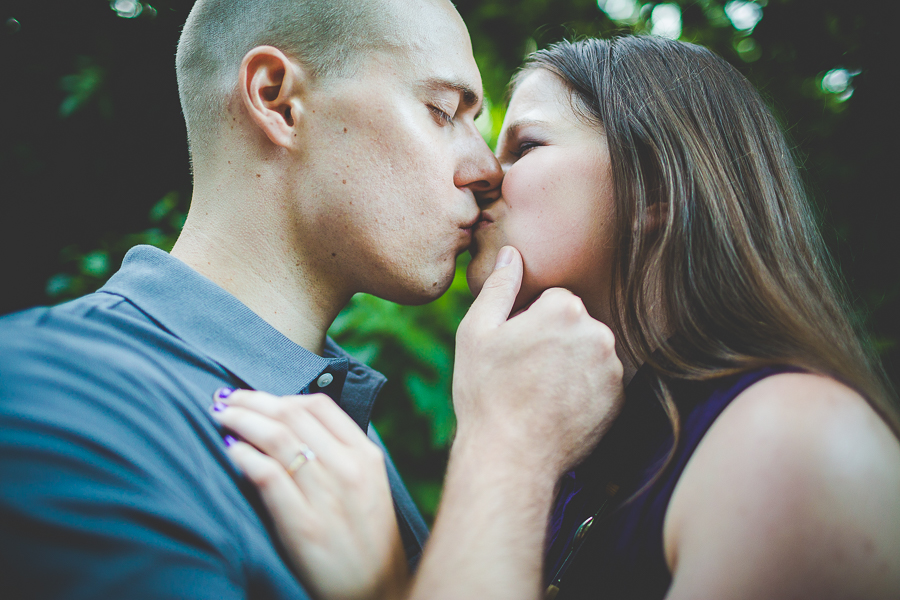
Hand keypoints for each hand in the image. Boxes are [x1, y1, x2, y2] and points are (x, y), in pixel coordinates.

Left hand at [211, 390, 408, 599]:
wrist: (377, 591)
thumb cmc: (366, 538)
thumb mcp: (368, 487)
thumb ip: (340, 454)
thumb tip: (292, 425)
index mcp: (366, 456)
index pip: (319, 406)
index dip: (280, 395)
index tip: (256, 398)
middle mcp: (348, 469)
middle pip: (292, 415)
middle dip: (253, 402)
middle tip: (227, 401)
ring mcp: (327, 496)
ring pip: (276, 438)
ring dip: (241, 421)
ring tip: (222, 418)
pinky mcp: (304, 526)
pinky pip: (267, 476)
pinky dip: (244, 456)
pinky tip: (230, 450)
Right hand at [453, 246, 623, 478]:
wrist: (511, 457)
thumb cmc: (486, 393)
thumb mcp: (477, 332)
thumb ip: (499, 287)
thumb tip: (512, 254)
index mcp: (564, 310)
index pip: (553, 300)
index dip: (528, 322)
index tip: (514, 348)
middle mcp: (597, 334)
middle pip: (575, 324)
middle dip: (554, 340)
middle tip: (524, 372)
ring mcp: (612, 369)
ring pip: (589, 352)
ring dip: (570, 364)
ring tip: (539, 392)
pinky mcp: (619, 400)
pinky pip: (600, 381)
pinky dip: (583, 390)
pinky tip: (557, 407)